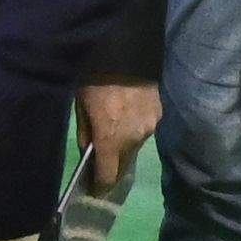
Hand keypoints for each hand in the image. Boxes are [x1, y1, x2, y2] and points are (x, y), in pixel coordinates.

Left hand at [77, 80, 159, 194]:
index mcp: (111, 138)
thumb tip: (90, 150)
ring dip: (124, 147)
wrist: (127, 51)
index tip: (94, 189)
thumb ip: (86, 132)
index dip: (100, 185)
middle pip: (124, 164)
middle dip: (112, 167)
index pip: (108, 175)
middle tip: (102, 167)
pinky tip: (128, 119)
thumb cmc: (96, 78)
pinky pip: (144, 130)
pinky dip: (135, 130)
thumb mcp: (81, 104)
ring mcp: (150, 127)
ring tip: (115, 137)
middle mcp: (134, 139)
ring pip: (135, 147)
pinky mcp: (159, 115)